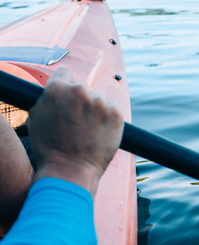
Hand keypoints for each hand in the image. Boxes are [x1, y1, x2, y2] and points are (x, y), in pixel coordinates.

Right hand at [29, 68, 123, 197]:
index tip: (66, 100)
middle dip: (79, 102)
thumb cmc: (49, 148)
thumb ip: (48, 99)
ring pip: (98, 100)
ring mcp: (99, 103)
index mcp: (57, 89)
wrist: (70, 170)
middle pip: (82, 89)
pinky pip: (113, 108)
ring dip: (94, 111)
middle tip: (76, 122)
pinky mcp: (116, 114)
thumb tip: (57, 92)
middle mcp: (79, 92)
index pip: (65, 74)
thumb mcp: (37, 117)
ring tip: (87, 131)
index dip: (64, 88)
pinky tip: (99, 131)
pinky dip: (108, 118)